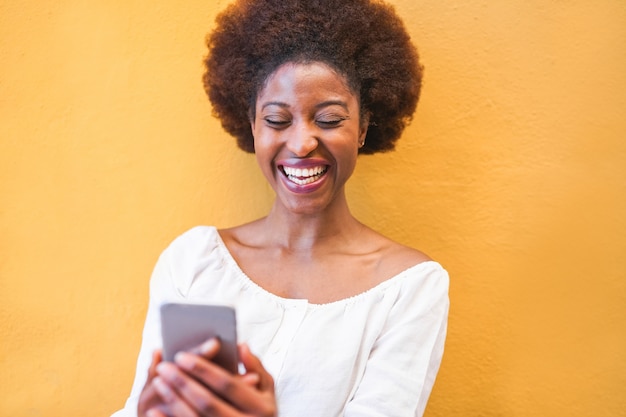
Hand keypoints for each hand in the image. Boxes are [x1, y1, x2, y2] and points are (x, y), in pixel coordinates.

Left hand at [140, 339, 276, 416]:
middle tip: (164, 366)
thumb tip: (241, 346)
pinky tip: (154, 411)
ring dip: (173, 400)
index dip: (204, 369)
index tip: (181, 355)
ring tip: (159, 382)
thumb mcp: (268, 392)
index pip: (228, 384)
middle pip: (207, 402)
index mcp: (261, 409)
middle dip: (183, 382)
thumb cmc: (260, 413)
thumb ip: (257, 368)